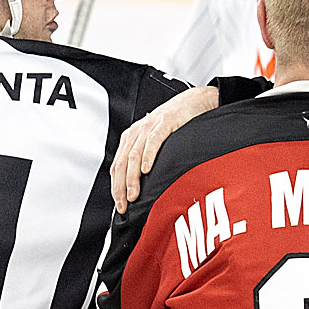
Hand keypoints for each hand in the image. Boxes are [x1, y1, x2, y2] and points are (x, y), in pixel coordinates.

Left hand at [111, 86, 218, 211]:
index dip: (116, 188)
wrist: (192, 102)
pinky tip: (147, 169)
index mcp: (131, 138)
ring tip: (134, 193)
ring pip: (134, 156)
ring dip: (132, 178)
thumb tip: (142, 187)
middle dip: (121, 187)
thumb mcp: (154, 141)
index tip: (120, 206)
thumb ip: (145, 159)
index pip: (116, 167)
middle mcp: (136, 133)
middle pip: (121, 164)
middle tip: (124, 205)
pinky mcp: (165, 123)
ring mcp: (150, 127)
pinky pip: (153, 141)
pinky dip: (148, 156)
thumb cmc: (174, 124)